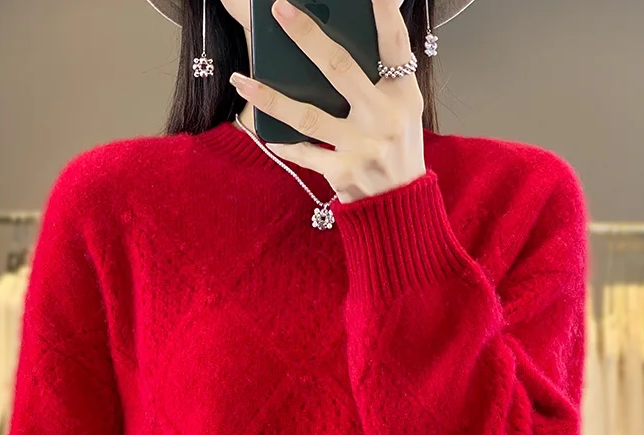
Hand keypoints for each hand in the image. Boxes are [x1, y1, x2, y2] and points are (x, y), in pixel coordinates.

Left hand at [230, 0, 426, 204]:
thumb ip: (379, 79)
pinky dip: (283, 143)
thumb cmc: (397, 149)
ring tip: (241, 80)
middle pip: (339, 69)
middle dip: (307, 37)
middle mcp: (384, 117)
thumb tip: (333, 45)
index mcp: (402, 94)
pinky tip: (262, 131)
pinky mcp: (344, 173)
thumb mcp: (402, 109)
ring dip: (270, 97)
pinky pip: (305, 153)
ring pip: (309, 116)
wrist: (400, 206)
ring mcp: (363, 147)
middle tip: (280, 10)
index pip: (394, 44)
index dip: (384, 12)